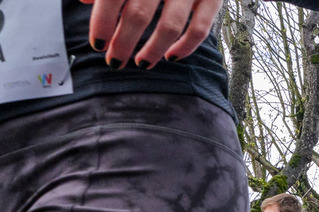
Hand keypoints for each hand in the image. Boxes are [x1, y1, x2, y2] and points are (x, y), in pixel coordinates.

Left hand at [83, 0, 223, 67]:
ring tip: (142, 63)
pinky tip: (172, 56)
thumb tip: (83, 1)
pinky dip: (186, 47)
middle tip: (115, 61)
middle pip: (138, 15)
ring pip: (169, 27)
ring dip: (153, 50)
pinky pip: (200, 29)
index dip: (102, 22)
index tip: (97, 44)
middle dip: (123, 42)